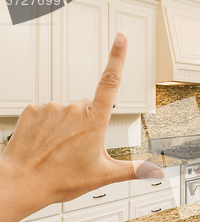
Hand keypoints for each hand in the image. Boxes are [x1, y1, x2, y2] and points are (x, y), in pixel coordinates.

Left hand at [0, 32, 162, 221]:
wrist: (23, 182)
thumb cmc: (60, 179)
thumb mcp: (104, 175)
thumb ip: (133, 170)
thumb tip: (154, 171)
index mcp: (94, 121)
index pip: (111, 82)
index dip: (117, 57)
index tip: (121, 38)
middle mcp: (73, 109)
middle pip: (89, 107)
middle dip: (89, 122)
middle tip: (80, 148)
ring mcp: (51, 108)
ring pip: (68, 110)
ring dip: (68, 125)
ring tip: (61, 149)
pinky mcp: (33, 110)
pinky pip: (48, 112)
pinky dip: (49, 125)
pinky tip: (47, 142)